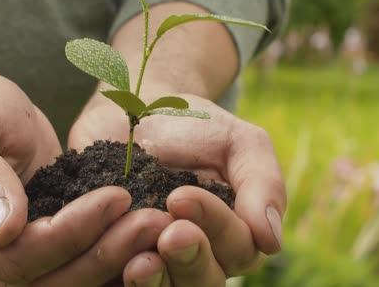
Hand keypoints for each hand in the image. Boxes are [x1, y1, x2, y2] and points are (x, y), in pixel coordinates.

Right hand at [0, 72, 173, 285]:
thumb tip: (2, 232)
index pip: (11, 257)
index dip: (67, 234)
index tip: (115, 197)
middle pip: (43, 281)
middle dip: (102, 253)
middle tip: (154, 220)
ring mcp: (5, 261)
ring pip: (64, 282)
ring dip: (114, 259)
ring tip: (158, 225)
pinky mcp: (37, 250)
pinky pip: (74, 266)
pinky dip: (111, 257)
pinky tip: (146, 237)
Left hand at [69, 93, 285, 285]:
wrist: (134, 109)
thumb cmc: (194, 125)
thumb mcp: (239, 142)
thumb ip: (263, 185)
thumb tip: (273, 241)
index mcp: (232, 233)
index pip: (237, 250)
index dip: (216, 228)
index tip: (182, 196)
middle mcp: (196, 253)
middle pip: (203, 281)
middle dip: (189, 260)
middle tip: (169, 233)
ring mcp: (153, 256)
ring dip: (155, 281)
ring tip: (137, 264)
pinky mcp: (113, 255)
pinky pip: (115, 280)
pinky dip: (114, 275)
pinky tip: (105, 258)